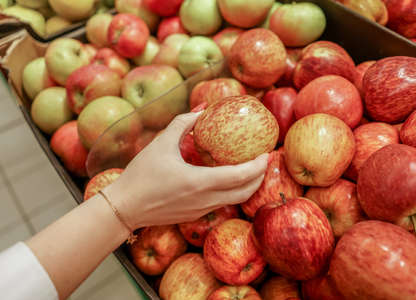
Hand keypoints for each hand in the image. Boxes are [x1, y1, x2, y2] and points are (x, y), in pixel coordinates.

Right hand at [103, 111, 268, 229]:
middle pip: (245, 192)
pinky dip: (234, 190)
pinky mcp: (196, 214)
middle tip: (264, 159)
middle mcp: (205, 200)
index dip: (258, 166)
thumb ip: (183, 123)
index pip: (240, 177)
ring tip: (252, 168)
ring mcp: (202, 210)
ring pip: (236, 200)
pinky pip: (223, 202)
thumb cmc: (141, 175)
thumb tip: (201, 108)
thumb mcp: (161, 144)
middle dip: (260, 176)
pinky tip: (230, 178)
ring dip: (249, 185)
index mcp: (199, 183)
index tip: (266, 153)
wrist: (125, 208)